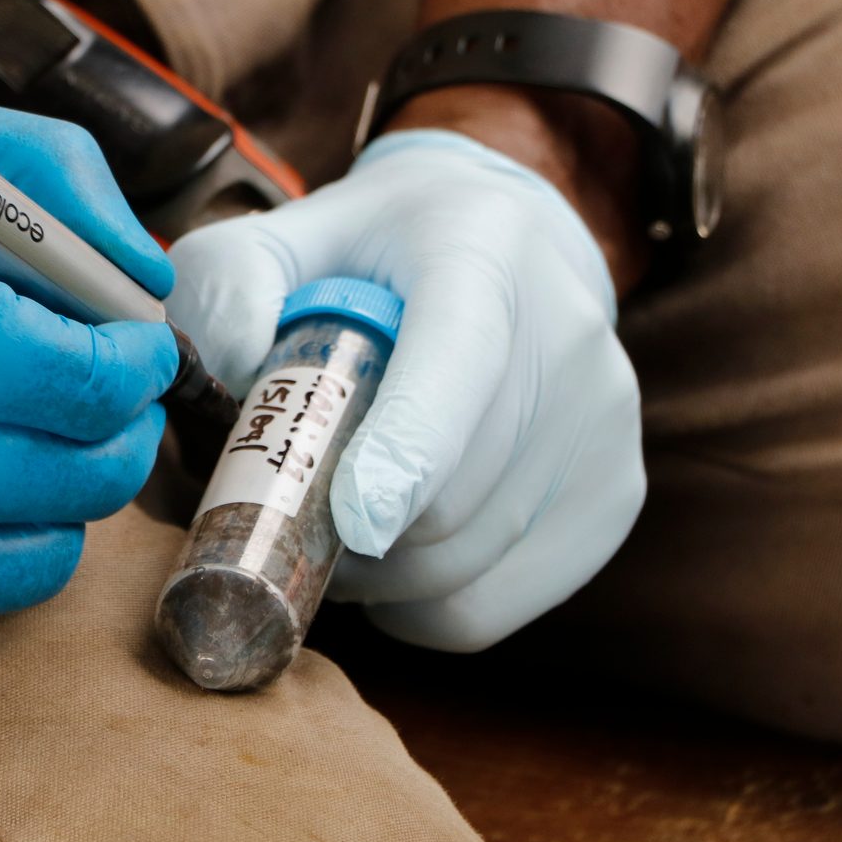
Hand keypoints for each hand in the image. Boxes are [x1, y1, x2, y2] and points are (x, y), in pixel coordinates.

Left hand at [167, 130, 641, 651]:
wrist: (505, 249)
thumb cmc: (371, 256)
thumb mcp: (285, 236)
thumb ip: (228, 283)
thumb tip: (225, 370)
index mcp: (481, 252)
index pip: (458, 368)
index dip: (409, 456)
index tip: (357, 520)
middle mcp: (567, 332)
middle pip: (454, 495)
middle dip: (351, 528)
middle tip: (290, 508)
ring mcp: (605, 420)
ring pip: (468, 562)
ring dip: (379, 574)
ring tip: (337, 520)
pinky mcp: (616, 493)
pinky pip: (493, 605)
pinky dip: (420, 605)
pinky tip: (392, 549)